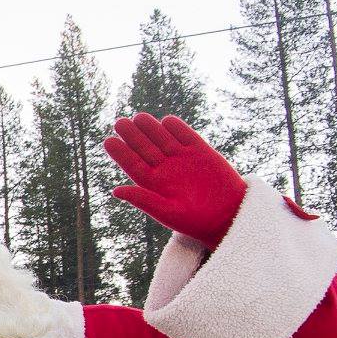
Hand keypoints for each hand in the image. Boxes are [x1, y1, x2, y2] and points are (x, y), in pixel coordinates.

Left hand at [102, 113, 245, 246]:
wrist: (227, 216)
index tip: (109, 141)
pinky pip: (187, 136)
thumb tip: (115, 191)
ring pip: (163, 138)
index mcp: (152, 183)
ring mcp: (182, 158)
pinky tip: (166, 121)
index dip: (120, 153)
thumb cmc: (194, 220)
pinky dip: (178, 128)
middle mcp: (164, 168)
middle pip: (145, 148)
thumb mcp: (167, 212)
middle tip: (120, 123)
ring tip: (139, 118)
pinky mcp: (201, 152)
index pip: (132, 164)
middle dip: (133, 135)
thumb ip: (143, 199)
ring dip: (152, 128)